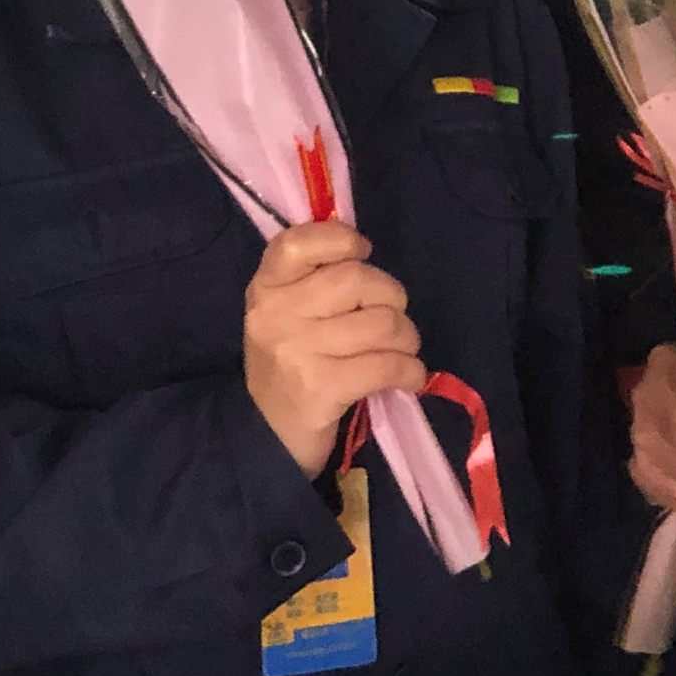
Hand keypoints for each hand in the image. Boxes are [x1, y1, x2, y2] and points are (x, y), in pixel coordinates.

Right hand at [244, 221, 423, 477]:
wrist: (267, 437)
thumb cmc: (289, 364)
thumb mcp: (285, 314)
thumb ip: (313, 279)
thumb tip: (363, 247)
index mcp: (265, 288)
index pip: (298, 242)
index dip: (341, 238)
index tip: (363, 253)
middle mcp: (276, 314)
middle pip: (356, 279)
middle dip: (391, 296)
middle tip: (393, 317)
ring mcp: (298, 352)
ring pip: (382, 323)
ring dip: (407, 338)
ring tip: (402, 350)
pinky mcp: (323, 388)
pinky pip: (388, 365)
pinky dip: (411, 370)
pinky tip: (409, 377)